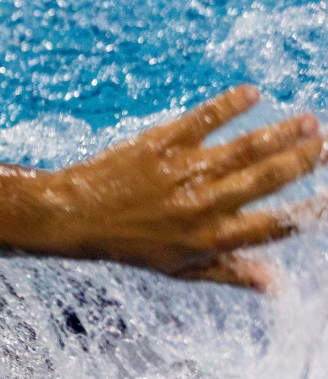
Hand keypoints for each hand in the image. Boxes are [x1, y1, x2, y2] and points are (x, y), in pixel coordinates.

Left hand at [40, 85, 324, 288]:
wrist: (74, 217)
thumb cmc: (131, 245)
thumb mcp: (179, 268)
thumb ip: (231, 272)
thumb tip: (279, 285)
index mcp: (209, 238)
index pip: (272, 225)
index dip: (308, 211)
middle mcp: (201, 205)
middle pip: (266, 180)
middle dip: (304, 161)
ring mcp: (182, 172)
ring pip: (243, 148)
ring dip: (280, 133)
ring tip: (310, 121)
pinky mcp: (160, 144)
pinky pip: (202, 120)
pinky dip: (228, 105)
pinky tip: (252, 93)